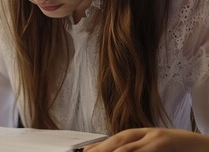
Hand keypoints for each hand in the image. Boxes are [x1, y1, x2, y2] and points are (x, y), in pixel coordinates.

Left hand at [84, 128, 208, 151]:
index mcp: (146, 134)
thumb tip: (120, 151)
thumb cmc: (183, 151)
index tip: (87, 151)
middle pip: (120, 140)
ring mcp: (157, 138)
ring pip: (128, 146)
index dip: (101, 145)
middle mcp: (149, 133)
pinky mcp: (164, 142)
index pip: (118, 138)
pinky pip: (143, 151)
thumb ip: (141, 149)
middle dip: (102, 148)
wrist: (207, 147)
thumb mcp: (158, 148)